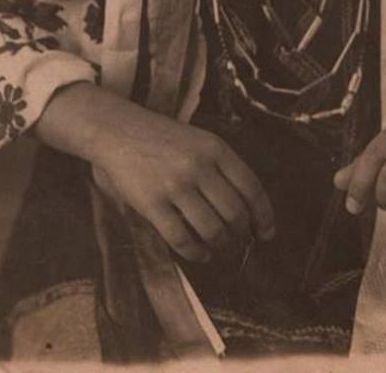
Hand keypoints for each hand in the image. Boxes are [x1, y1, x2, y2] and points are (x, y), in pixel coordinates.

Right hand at [36, 83, 275, 263]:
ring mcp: (176, 186)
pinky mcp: (152, 205)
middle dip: (241, 235)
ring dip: (220, 246)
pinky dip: (196, 253)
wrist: (118, 131)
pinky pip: (182, 239)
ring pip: (212, 230)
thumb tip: (249, 210)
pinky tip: (200, 255)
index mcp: (216, 148)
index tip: (266, 233)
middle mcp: (200, 167)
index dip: (264, 216)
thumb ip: (222, 168)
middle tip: (238, 243)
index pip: (252, 188)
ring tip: (219, 249)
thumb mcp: (200, 141)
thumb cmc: (163, 138)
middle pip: (235, 214)